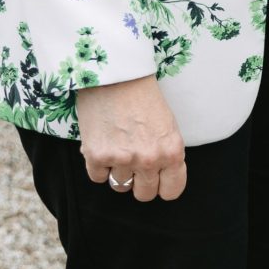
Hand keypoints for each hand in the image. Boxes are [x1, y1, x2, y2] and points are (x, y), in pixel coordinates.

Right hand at [76, 75, 187, 202]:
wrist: (115, 74)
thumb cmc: (143, 95)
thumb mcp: (167, 125)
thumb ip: (166, 153)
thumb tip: (160, 177)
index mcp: (172, 152)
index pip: (172, 191)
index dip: (163, 187)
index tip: (157, 181)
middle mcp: (149, 159)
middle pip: (144, 194)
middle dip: (139, 182)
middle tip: (133, 162)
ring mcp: (122, 159)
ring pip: (120, 186)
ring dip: (117, 171)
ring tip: (117, 146)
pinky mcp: (96, 156)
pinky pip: (98, 178)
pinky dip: (98, 165)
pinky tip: (102, 144)